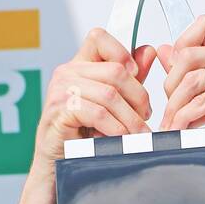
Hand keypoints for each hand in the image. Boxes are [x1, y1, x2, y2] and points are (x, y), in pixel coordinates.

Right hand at [34, 28, 154, 174]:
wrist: (57, 165)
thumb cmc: (81, 136)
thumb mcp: (111, 104)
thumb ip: (129, 79)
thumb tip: (148, 51)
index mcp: (78, 66)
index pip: (99, 38)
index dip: (122, 52)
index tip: (136, 74)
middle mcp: (66, 73)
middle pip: (115, 71)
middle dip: (138, 96)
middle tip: (145, 116)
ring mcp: (60, 90)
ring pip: (109, 94)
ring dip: (130, 118)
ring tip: (138, 134)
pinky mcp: (59, 110)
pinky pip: (97, 113)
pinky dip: (115, 128)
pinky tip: (121, 139)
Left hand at [156, 15, 204, 203]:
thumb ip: (188, 73)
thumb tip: (164, 50)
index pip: (202, 26)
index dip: (182, 46)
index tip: (173, 75)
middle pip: (187, 56)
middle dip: (170, 86)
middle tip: (169, 112)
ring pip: (191, 81)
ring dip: (175, 108)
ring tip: (171, 127)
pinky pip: (201, 101)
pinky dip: (186, 119)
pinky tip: (183, 131)